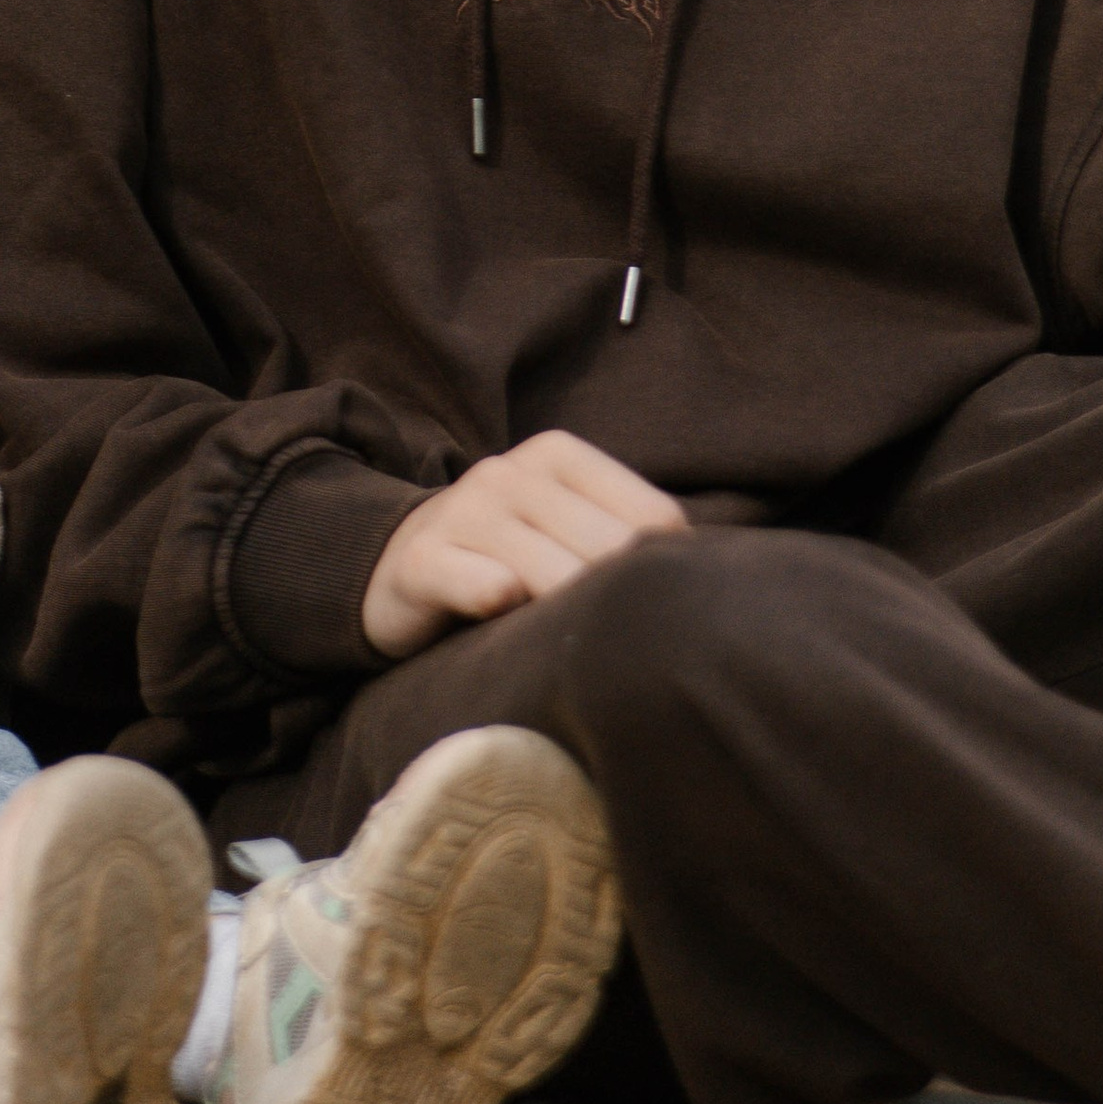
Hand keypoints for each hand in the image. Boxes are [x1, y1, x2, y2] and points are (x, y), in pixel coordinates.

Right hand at [361, 430, 686, 660]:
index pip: (651, 515)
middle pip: (607, 549)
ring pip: (552, 573)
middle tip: (621, 644)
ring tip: (574, 648)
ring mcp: (464, 513)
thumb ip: (620, 533)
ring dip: (568, 618)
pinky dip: (504, 612)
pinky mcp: (423, 561)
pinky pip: (484, 589)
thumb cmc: (505, 553)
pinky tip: (506, 625)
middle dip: (620, 602)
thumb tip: (706, 573)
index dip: (663, 572)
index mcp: (557, 455)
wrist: (396, 566)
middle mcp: (509, 472)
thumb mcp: (561, 523)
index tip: (654, 610)